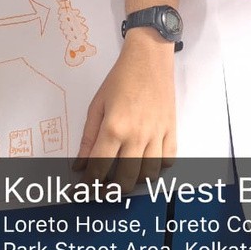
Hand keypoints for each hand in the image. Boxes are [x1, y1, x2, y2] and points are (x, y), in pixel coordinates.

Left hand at [74, 29, 176, 191]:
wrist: (149, 58)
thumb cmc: (121, 78)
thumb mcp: (97, 106)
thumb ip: (88, 138)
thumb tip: (79, 165)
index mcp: (114, 128)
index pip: (99, 168)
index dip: (88, 184)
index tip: (81, 191)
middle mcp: (136, 135)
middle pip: (125, 180)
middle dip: (111, 191)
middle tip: (102, 190)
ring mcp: (157, 134)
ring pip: (147, 174)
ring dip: (134, 182)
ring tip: (124, 178)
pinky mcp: (171, 130)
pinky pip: (167, 160)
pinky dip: (158, 168)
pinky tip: (147, 163)